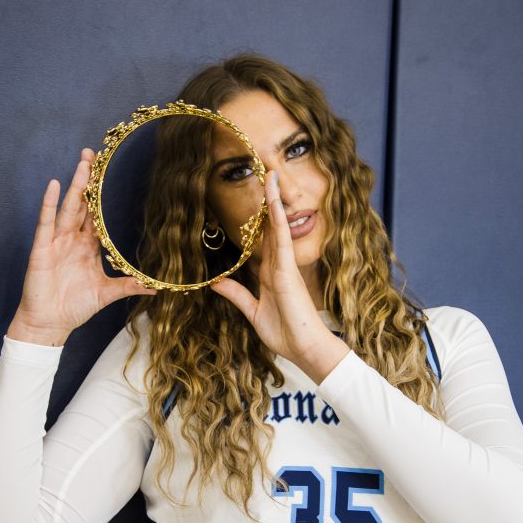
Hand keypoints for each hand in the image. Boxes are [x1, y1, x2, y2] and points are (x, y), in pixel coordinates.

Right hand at [7, 149, 156, 345]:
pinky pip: (46, 222)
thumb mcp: (108, 294)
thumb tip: (156, 289)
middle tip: (92, 154)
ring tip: (82, 162)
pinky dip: (50, 204)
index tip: (108, 174)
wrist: (50, 323)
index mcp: (88, 246)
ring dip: (75, 185)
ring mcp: (57, 242)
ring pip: (68, 208)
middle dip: (87, 180)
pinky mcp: (42, 249)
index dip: (100, 196)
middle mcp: (73, 239)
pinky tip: (55, 186)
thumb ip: (129, 286)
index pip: (96, 215)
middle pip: (82, 204)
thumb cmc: (75, 307)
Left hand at [209, 170, 348, 382]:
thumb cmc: (286, 334)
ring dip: (272, 201)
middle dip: (267, 201)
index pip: (262, 240)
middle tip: (264, 173)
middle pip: (270, 227)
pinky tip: (272, 203)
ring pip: (277, 226)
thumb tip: (216, 282)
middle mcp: (278, 265)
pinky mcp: (287, 272)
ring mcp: (284, 266)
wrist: (306, 350)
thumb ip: (237, 295)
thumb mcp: (253, 312)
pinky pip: (282, 240)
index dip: (258, 219)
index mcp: (271, 274)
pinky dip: (276, 220)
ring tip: (269, 175)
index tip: (254, 199)